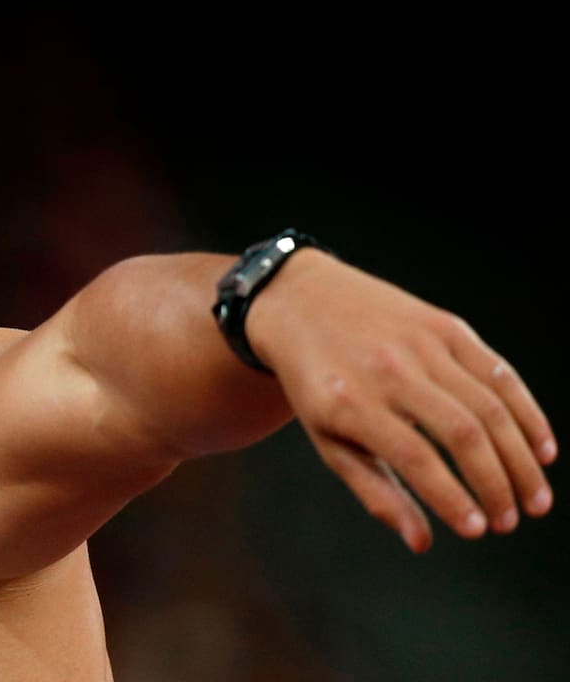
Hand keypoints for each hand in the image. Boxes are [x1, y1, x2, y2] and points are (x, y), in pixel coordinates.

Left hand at [251, 250, 556, 552]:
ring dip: (521, 458)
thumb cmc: (316, 384)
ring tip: (534, 499)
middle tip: (511, 522)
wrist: (303, 303)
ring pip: (489, 406)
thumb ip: (374, 491)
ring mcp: (420, 344)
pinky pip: (498, 373)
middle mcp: (389, 370)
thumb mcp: (326, 438)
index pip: (415, 458)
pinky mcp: (445, 326)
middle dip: (496, 484)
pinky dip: (527, 413)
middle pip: (463, 432)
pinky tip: (542, 451)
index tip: (479, 531)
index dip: (453, 498)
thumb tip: (421, 542)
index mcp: (350, 402)